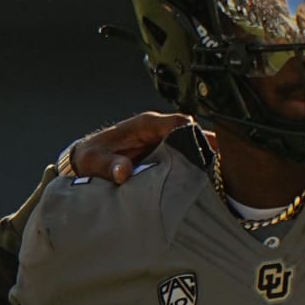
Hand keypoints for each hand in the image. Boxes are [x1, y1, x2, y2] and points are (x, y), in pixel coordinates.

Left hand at [69, 112, 203, 183]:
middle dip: (206, 149)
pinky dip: (194, 166)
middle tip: (219, 169)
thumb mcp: (95, 162)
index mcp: (146, 124)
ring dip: (202, 159)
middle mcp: (158, 130)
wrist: (84, 161)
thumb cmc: (90, 156)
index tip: (207, 151)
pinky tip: (203, 181)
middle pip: (192, 134)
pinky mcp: (163, 155)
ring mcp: (162, 142)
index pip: (179, 122)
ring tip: (216, 177)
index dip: (196, 134)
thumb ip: (110, 166)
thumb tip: (124, 172)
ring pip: (192, 146)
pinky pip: (184, 157)